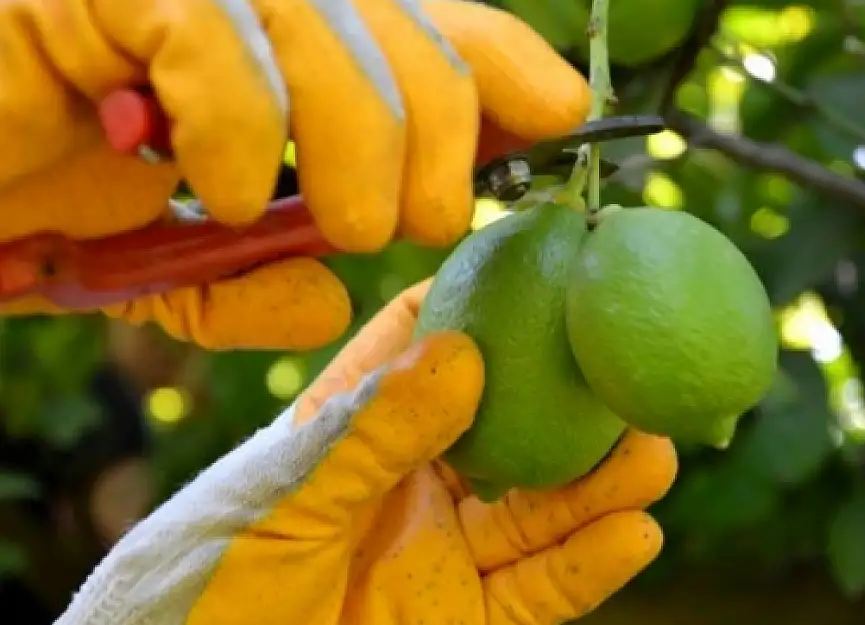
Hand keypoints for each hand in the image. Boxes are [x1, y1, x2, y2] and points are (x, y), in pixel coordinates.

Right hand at [0, 0, 588, 349]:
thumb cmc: (52, 214)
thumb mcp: (182, 265)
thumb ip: (258, 278)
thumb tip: (332, 300)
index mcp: (286, 43)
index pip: (429, 26)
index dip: (505, 64)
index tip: (563, 115)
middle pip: (411, 39)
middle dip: (439, 147)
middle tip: (409, 221)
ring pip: (337, 39)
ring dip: (359, 156)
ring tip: (337, 223)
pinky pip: (215, 40)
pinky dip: (241, 133)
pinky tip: (219, 187)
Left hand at [58, 279, 677, 624]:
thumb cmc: (200, 590)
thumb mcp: (278, 504)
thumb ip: (369, 437)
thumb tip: (461, 351)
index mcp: (351, 434)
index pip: (421, 349)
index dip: (478, 301)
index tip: (545, 264)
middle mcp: (406, 486)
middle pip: (508, 431)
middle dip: (572, 405)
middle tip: (631, 373)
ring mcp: (439, 557)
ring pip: (538, 512)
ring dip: (600, 485)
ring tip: (657, 453)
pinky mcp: (462, 623)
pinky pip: (539, 594)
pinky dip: (589, 566)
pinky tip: (636, 533)